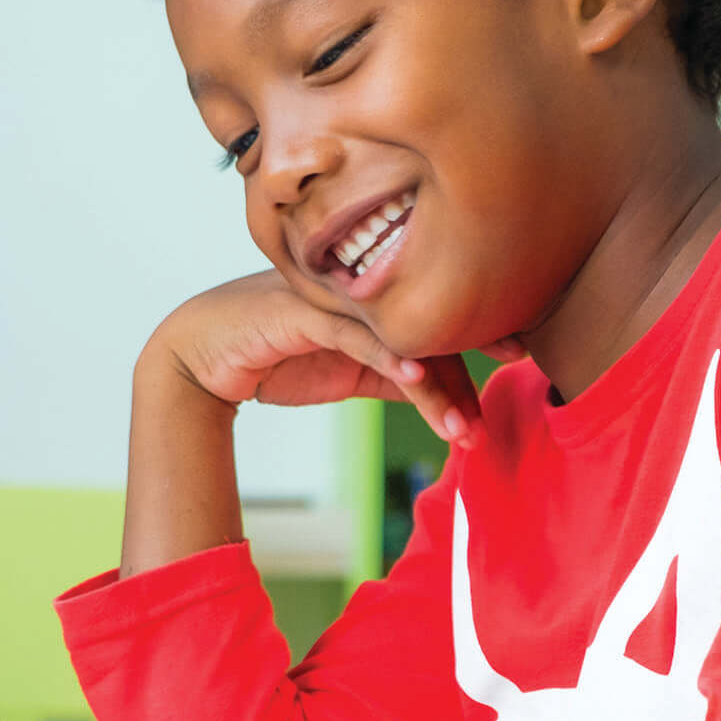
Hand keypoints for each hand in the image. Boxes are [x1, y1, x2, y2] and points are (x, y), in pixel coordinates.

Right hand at [149, 271, 483, 445]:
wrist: (199, 356)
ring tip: (464, 431)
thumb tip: (440, 392)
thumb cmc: (273, 356)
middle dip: (473, 354)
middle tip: (515, 377)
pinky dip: (387, 358)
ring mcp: (329, 296)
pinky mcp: (300, 311)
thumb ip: (390, 373)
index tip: (522, 352)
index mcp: (369, 296)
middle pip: (426, 319)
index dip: (477, 334)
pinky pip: (354, 337)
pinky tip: (415, 380)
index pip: (433, 314)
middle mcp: (354, 288)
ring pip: (398, 336)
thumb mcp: (345, 370)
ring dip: (437, 389)